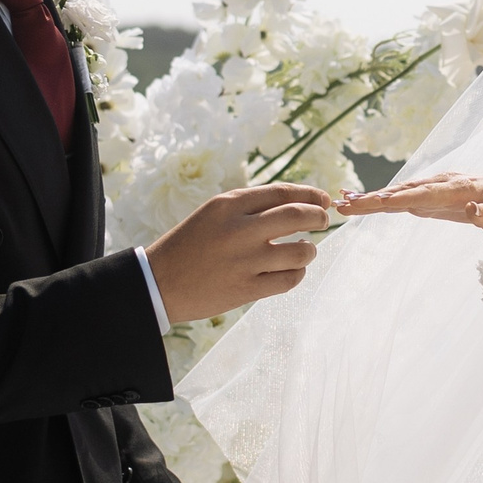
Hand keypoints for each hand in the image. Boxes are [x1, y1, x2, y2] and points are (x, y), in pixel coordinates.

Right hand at [144, 183, 332, 322]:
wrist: (159, 282)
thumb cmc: (190, 244)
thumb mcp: (213, 213)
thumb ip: (250, 206)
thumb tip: (297, 202)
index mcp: (229, 205)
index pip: (282, 192)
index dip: (309, 194)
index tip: (323, 199)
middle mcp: (239, 229)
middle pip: (297, 216)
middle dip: (319, 217)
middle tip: (324, 220)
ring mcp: (244, 261)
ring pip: (300, 251)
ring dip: (310, 250)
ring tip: (306, 250)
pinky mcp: (246, 289)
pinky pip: (289, 279)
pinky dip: (298, 273)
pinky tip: (292, 270)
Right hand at [336, 172, 482, 231]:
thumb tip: (468, 207)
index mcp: (463, 187)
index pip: (425, 194)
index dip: (397, 199)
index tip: (372, 203)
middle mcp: (446, 181)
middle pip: (405, 190)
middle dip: (374, 198)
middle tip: (343, 204)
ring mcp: (438, 185)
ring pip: (401, 191)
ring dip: (372, 197)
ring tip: (342, 202)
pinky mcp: (434, 193)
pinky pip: (406, 195)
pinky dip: (383, 198)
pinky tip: (363, 200)